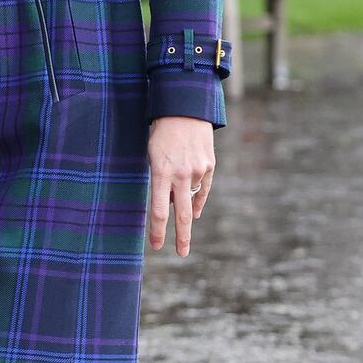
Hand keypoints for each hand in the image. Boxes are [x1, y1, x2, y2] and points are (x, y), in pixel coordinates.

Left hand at [146, 115, 214, 255]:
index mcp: (161, 172)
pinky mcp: (210, 166)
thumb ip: (160, 180)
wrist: (185, 108)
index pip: (159, 210)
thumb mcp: (153, 155)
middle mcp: (181, 174)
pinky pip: (204, 189)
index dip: (158, 231)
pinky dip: (199, 200)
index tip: (157, 246)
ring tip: (182, 225)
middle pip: (182, 214)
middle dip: (181, 237)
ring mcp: (198, 171)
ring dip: (186, 211)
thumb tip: (172, 203)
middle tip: (181, 254)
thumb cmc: (162, 132)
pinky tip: (195, 211)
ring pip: (192, 199)